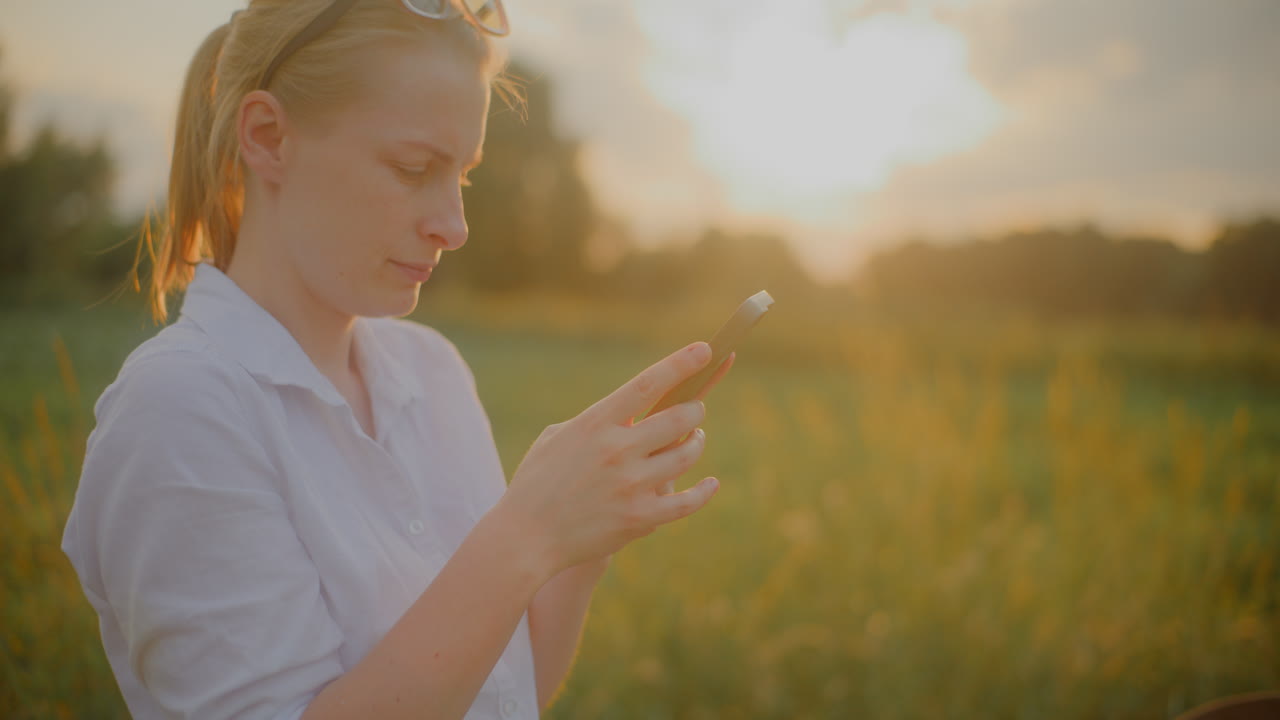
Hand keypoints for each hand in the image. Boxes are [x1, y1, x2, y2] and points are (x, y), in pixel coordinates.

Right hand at [499, 342, 726, 577]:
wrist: (525, 537)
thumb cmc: (538, 482)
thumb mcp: (558, 438)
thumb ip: (598, 423)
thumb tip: (635, 415)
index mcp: (595, 423)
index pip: (647, 384)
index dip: (680, 364)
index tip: (705, 350)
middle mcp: (617, 450)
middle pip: (679, 418)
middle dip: (695, 410)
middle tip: (695, 409)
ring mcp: (630, 485)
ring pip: (686, 455)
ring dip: (696, 443)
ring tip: (694, 439)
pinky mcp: (640, 519)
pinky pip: (687, 501)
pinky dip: (704, 491)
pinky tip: (710, 484)